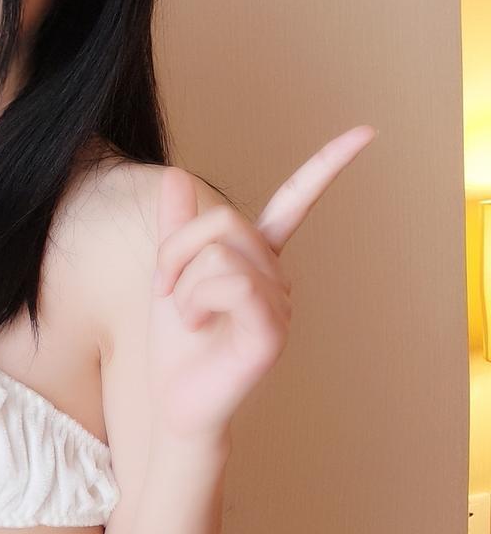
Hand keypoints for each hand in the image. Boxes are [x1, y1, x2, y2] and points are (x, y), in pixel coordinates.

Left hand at [146, 125, 377, 442]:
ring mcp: (280, 303)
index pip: (295, 202)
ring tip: (189, 314)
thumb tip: (174, 172)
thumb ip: (175, 225)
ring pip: (220, 252)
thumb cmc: (177, 340)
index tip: (367, 133)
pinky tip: (200, 325)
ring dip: (184, 282)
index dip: (328, 166)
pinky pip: (231, 283)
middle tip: (167, 289)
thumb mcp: (169, 272)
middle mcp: (277, 276)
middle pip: (224, 220)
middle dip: (177, 250)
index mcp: (256, 257)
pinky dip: (197, 299)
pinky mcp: (272, 330)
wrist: (173, 399)